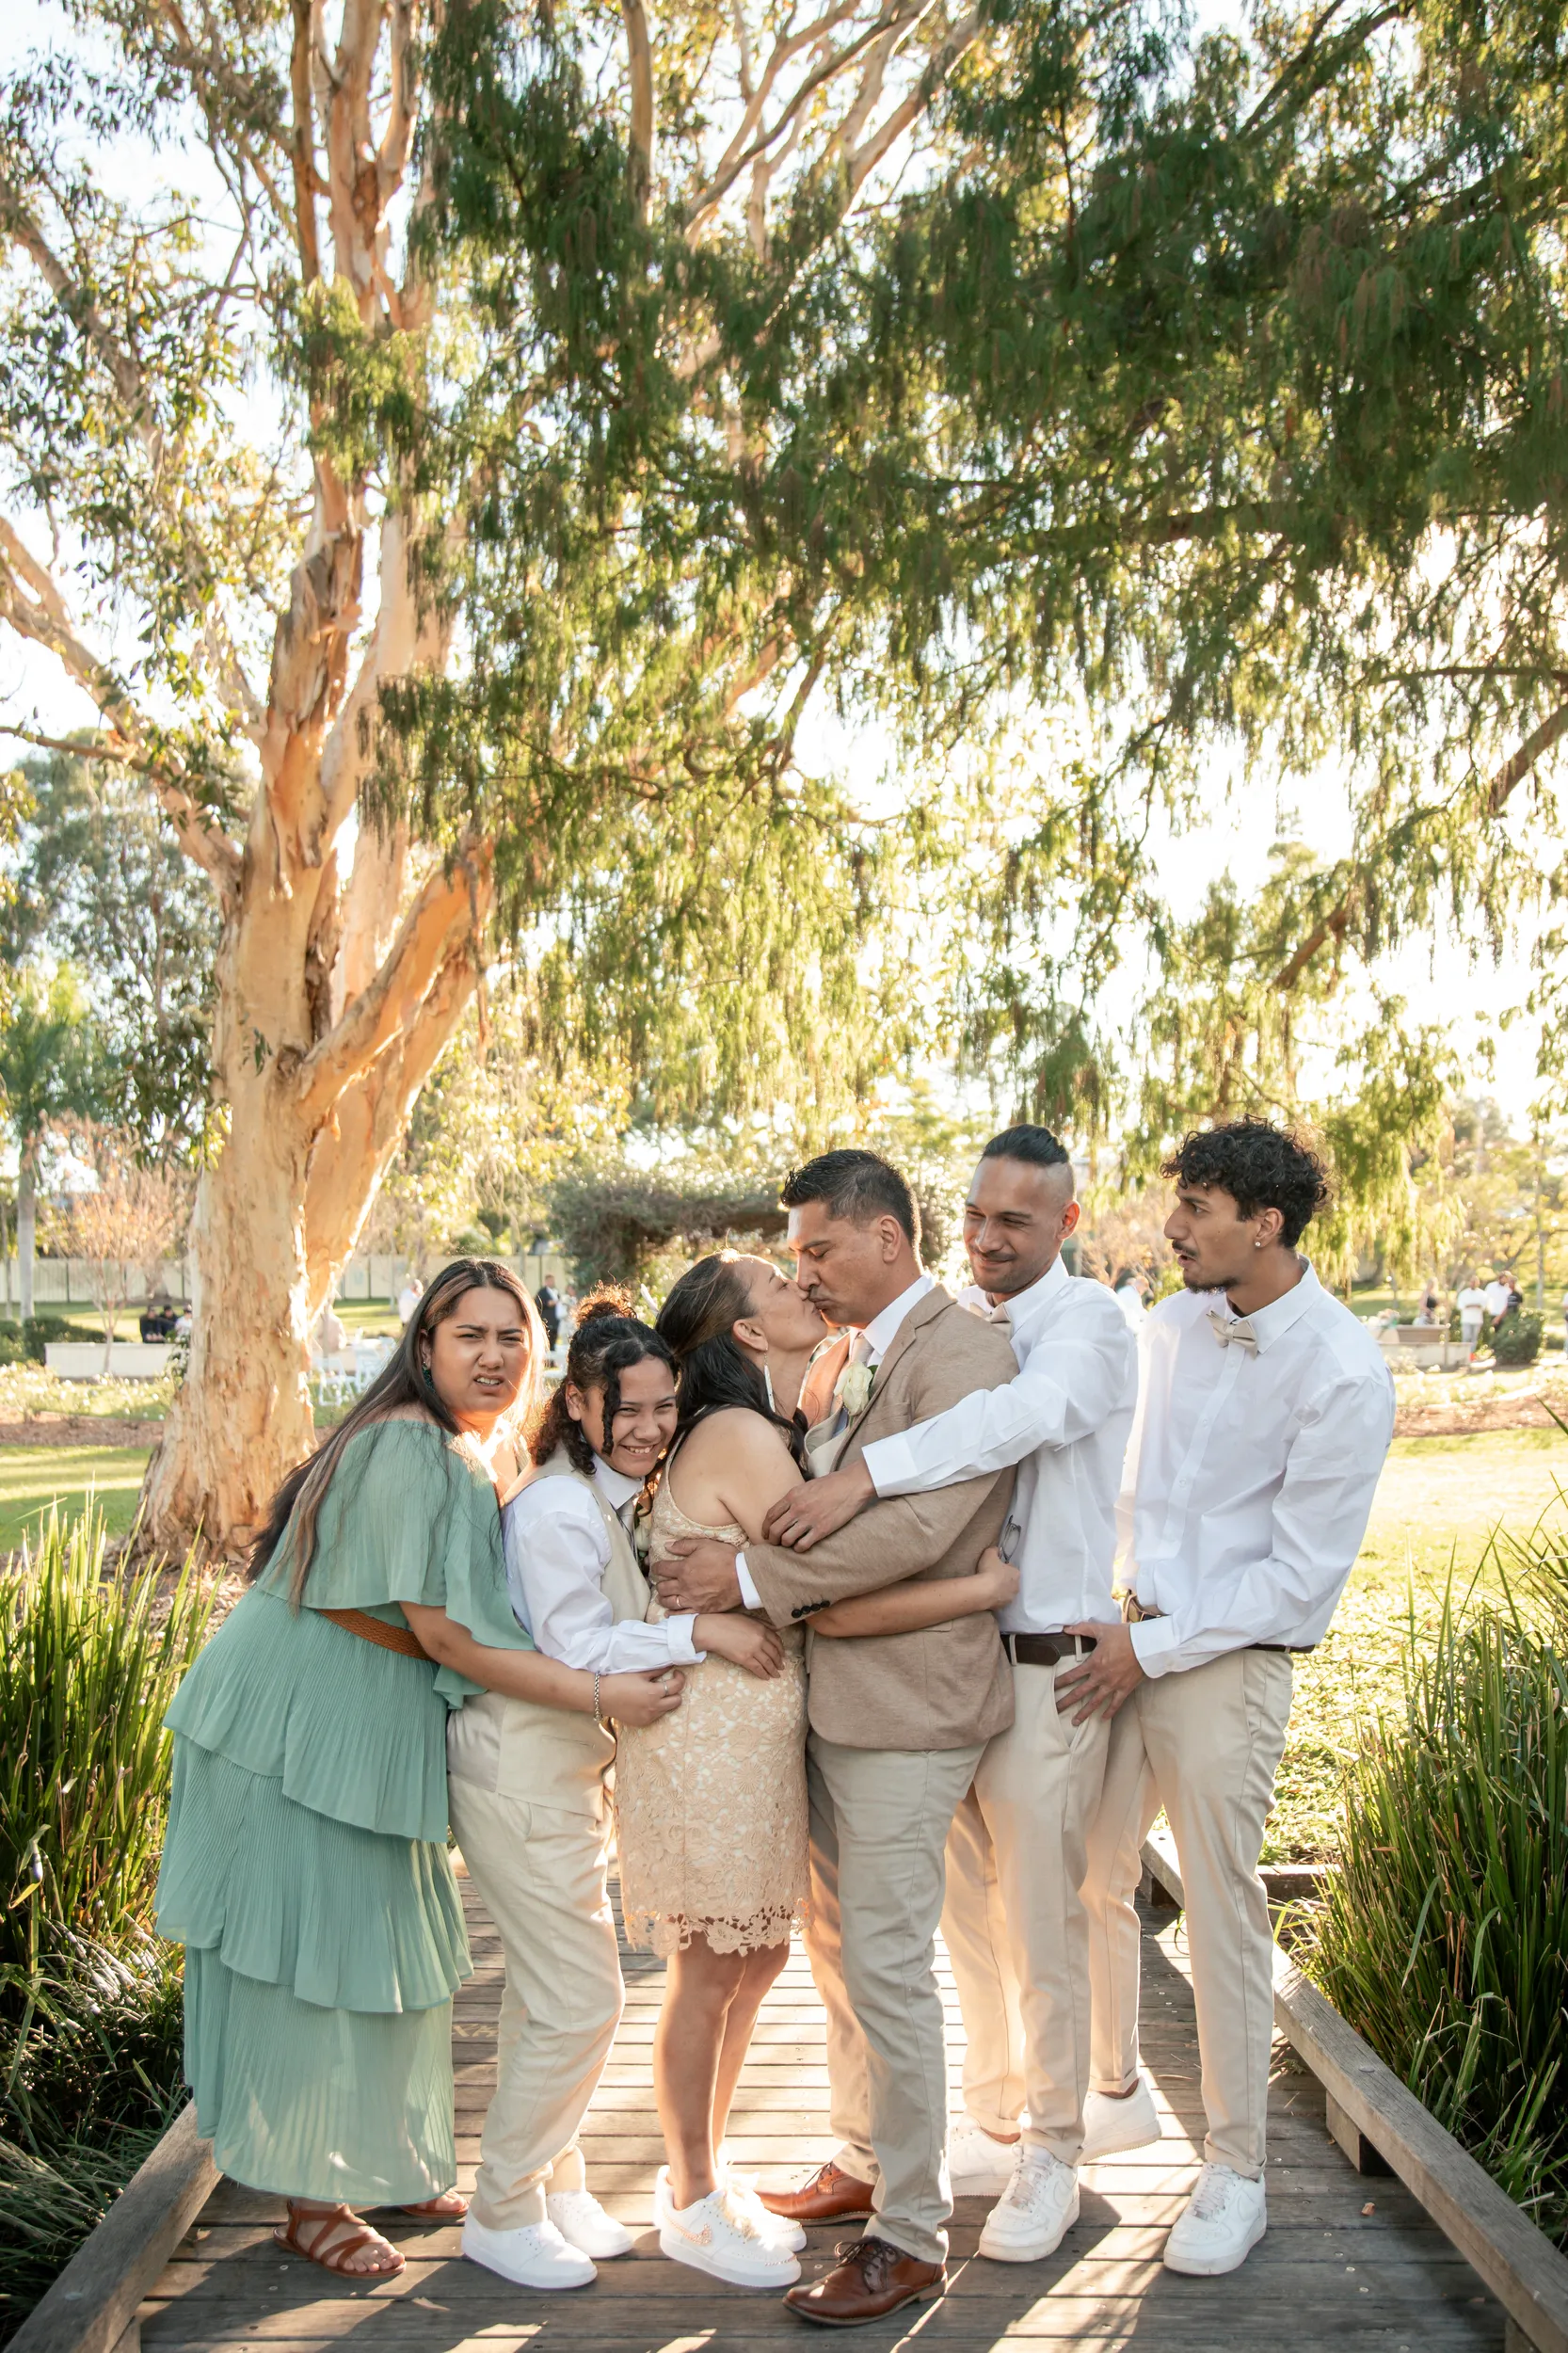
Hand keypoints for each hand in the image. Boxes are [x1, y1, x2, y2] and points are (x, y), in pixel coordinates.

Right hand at [601, 1667, 684, 1726]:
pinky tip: (646, 1701)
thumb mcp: (639, 1673)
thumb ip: (658, 1670)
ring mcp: (648, 1717)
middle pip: (677, 1701)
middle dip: (676, 1691)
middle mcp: (654, 1708)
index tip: (676, 1673)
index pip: (677, 1686)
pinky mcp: (642, 1723)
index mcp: (654, 1693)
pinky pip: (657, 1716)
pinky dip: (656, 1708)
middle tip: (669, 1683)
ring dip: (666, 1700)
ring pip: (668, 1709)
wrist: (601, 1696)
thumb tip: (671, 1664)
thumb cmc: (619, 1681)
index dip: (680, 1678)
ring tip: (656, 1692)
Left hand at [653, 1536, 742, 1612]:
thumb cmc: (725, 1558)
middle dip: (659, 1584)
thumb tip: (668, 1545)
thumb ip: (684, 1545)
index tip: (656, 1567)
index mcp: (683, 1568)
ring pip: (669, 1601)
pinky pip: (682, 1614)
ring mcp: (692, 1599)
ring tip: (662, 1596)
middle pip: (663, 1587)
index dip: (656, 1567)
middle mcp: (684, 1586)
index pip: (662, 1568)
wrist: (742, 1577)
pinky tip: (669, 1612)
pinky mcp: (701, 1610)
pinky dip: (672, 1614)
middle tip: (659, 1583)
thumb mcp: (704, 1544)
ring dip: (663, 1598)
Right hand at [696, 1614, 784, 1677]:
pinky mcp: (745, 1659)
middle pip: (774, 1653)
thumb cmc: (729, 1622)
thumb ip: (762, 1624)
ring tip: (777, 1675)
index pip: (777, 1641)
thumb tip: (775, 1628)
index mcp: (762, 1629)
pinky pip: (758, 1668)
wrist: (714, 1630)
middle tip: (782, 1667)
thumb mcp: (748, 1619)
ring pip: (768, 1663)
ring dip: (773, 1670)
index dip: (781, 1649)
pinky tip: (766, 1677)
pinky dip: (763, 1674)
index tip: (783, 1654)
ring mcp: (753, 1650)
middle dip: (779, 1662)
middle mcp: (760, 1640)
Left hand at [761, 1460, 875, 1549]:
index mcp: (793, 1496)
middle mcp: (798, 1508)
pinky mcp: (821, 1529)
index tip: (765, 1534)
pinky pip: (802, 1545)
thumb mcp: (807, 1486)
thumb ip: (794, 1498)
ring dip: (786, 1544)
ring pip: (786, 1539)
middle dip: (772, 1539)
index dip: (765, 1527)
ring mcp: (809, 1519)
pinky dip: (799, 1548)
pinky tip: (802, 1545)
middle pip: (775, 1530)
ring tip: (790, 1544)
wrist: (851, 1486)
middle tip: (775, 1543)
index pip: (771, 1515)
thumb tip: (785, 1510)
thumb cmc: (831, 1484)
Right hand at [974, 1544, 1020, 1612]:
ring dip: (1000, 1589)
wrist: (983, 1591)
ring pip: (1006, 1592)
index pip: (1011, 1568)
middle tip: (991, 1577)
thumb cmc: (988, 1571)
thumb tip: (996, 1549)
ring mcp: (1010, 1598)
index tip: (994, 1567)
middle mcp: (1016, 1586)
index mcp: (1016, 1573)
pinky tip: (987, 1595)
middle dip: (1003, 1579)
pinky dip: (995, 1598)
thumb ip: (994, 1550)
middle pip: (1010, 1581)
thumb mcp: (989, 1553)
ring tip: (989, 1587)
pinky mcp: (1003, 1607)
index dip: (1002, 1566)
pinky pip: (999, 1600)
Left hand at [1054, 1620, 1144, 1723]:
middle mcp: (1101, 1677)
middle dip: (1066, 1702)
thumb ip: (1082, 1629)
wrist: (1146, 1646)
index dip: (1061, 1682)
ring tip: (1074, 1722)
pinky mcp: (1125, 1689)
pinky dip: (1109, 1712)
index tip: (1051, 1689)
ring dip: (1084, 1713)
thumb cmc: (1124, 1636)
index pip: (1072, 1675)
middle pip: (1080, 1693)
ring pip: (1095, 1702)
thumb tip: (1066, 1628)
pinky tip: (1102, 1719)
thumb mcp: (1101, 1629)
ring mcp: (1113, 1685)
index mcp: (1094, 1663)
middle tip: (1055, 1710)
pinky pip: (1115, 1704)